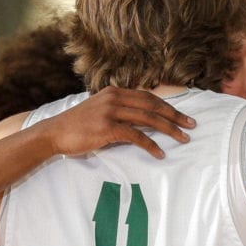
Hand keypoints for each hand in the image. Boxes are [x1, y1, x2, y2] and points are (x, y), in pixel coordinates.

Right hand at [43, 86, 195, 158]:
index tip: (182, 115)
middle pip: (153, 105)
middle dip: (175, 116)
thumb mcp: (98, 111)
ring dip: (169, 129)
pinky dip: (151, 145)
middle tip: (191, 125)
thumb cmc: (76, 126)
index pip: (148, 97)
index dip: (167, 106)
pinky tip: (160, 153)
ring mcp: (111, 112)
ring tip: (183, 139)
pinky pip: (136, 136)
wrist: (54, 133)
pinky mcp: (107, 128)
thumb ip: (117, 111)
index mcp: (114, 92)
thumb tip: (139, 120)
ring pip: (148, 119)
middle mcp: (115, 98)